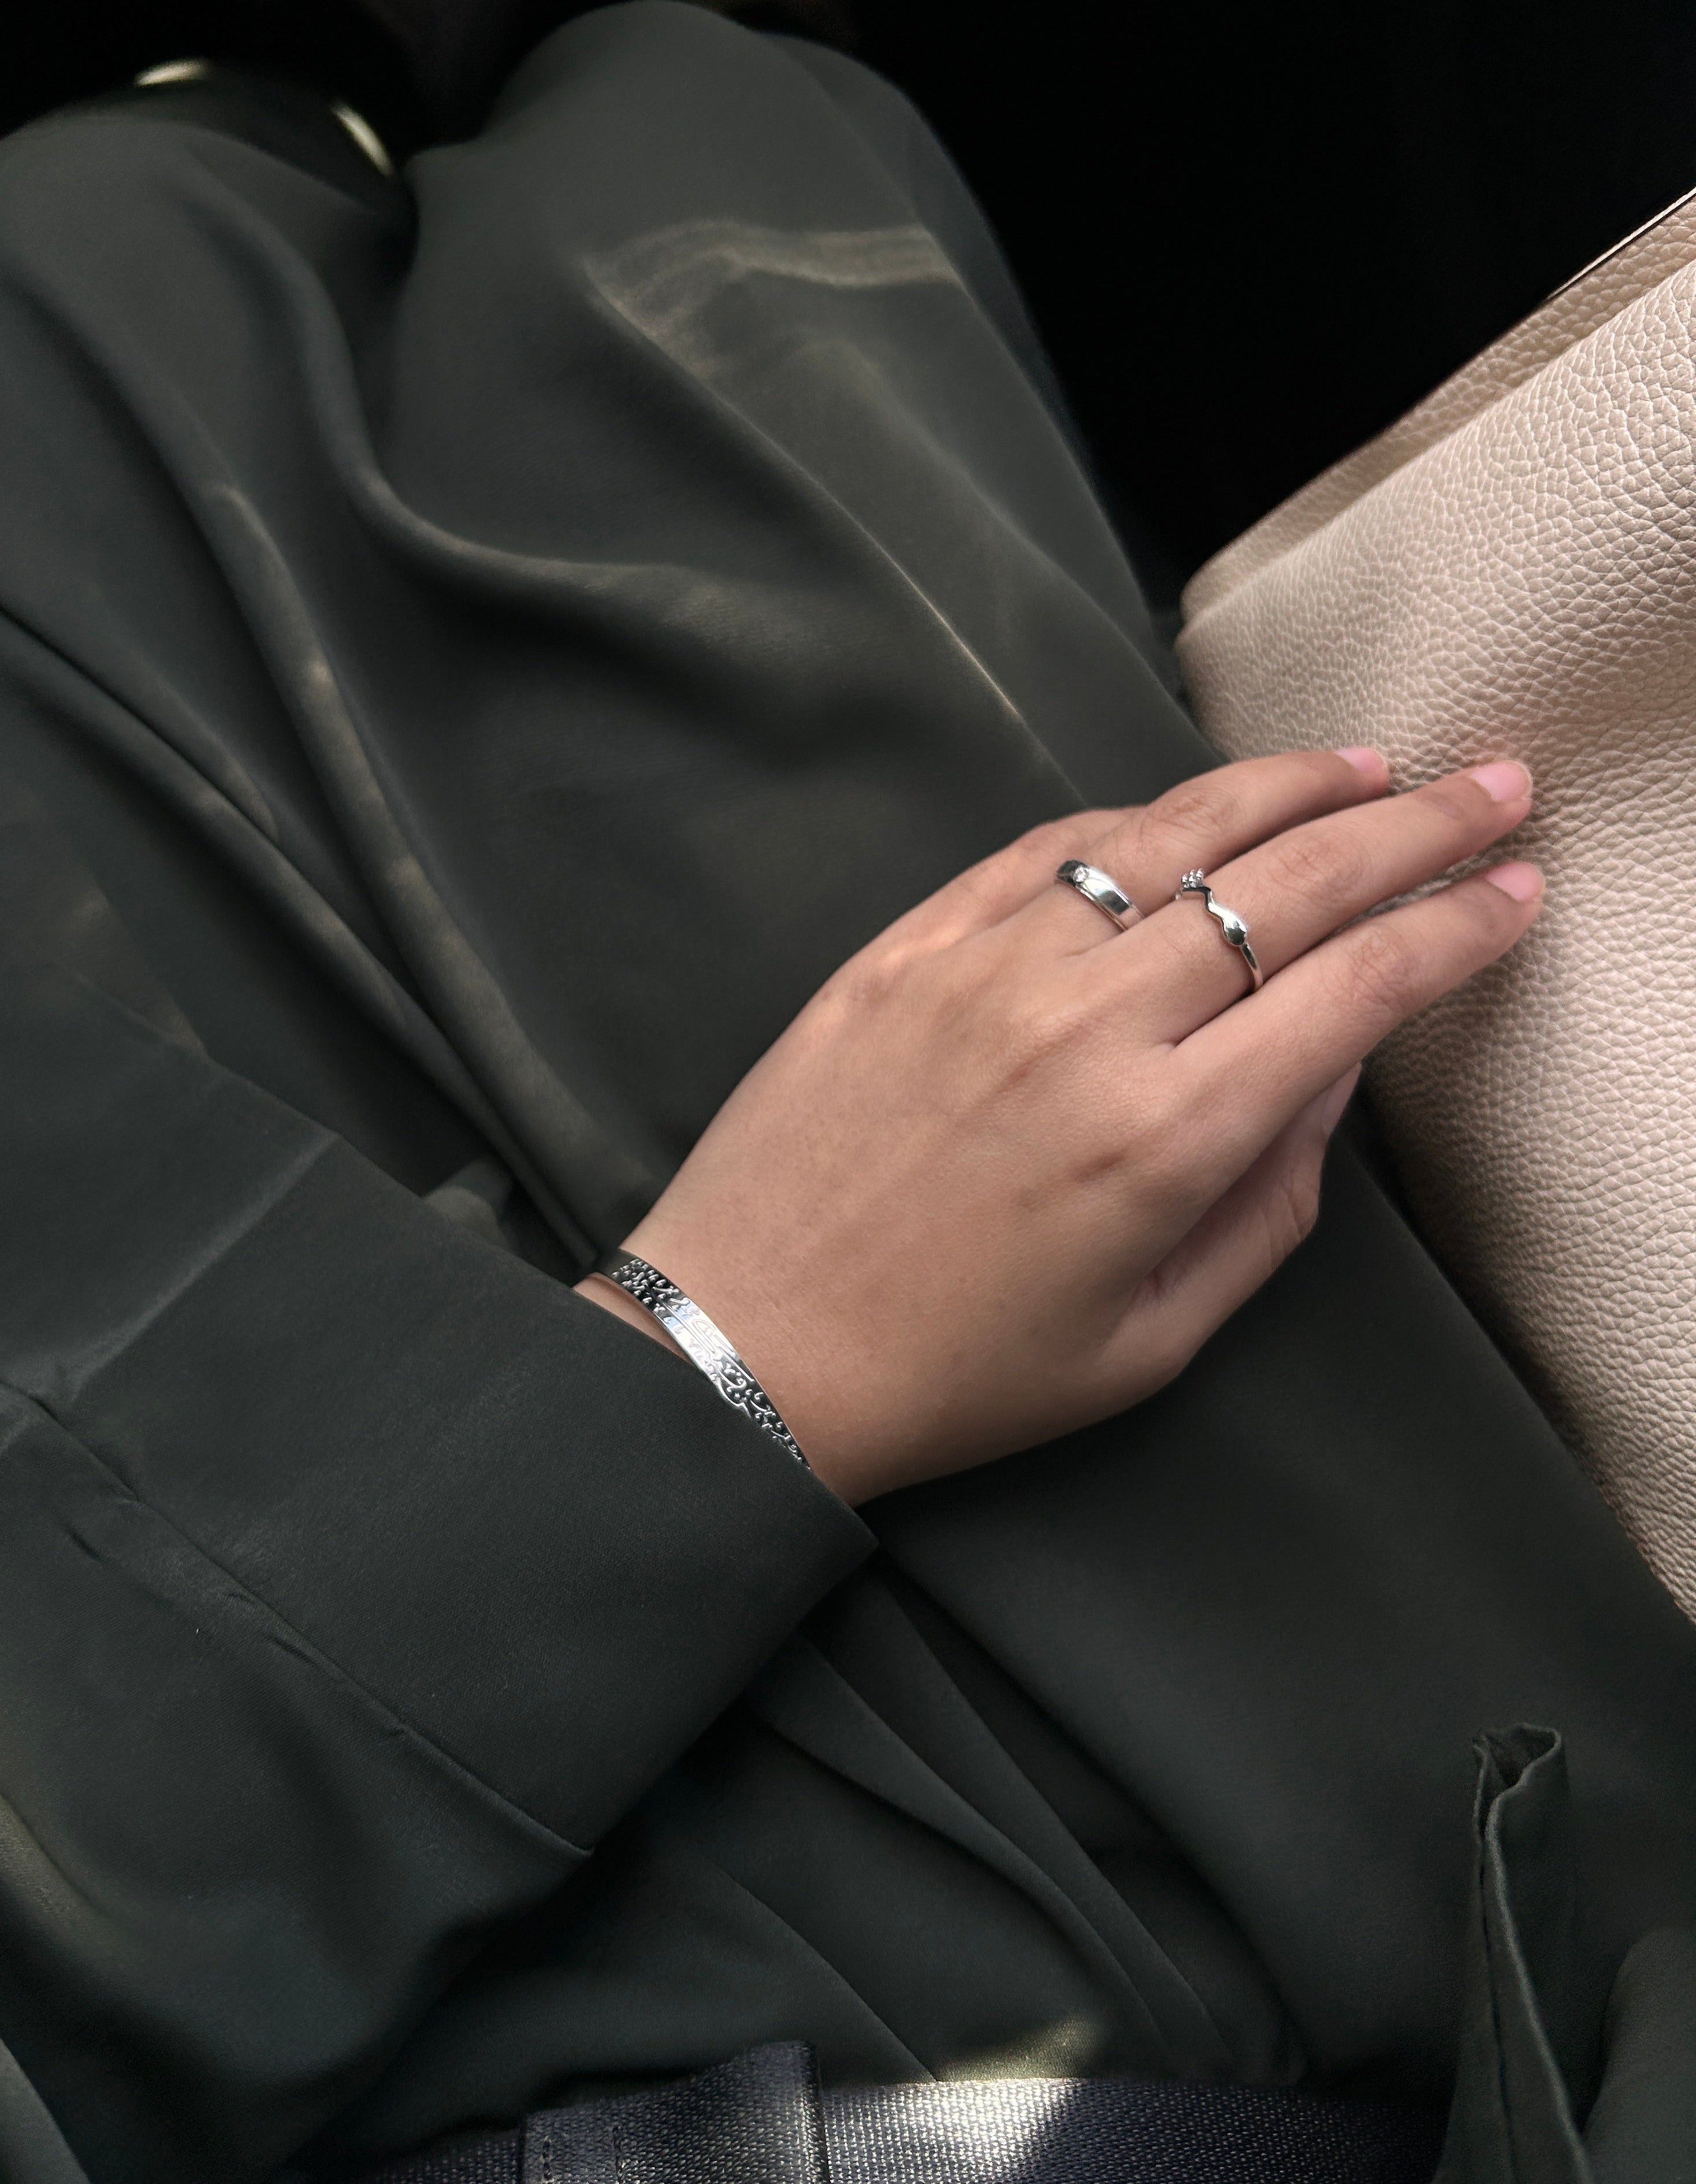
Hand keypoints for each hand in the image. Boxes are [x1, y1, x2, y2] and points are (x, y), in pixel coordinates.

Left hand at [580, 749, 1540, 1503]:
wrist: (747, 1345)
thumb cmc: (957, 1371)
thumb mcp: (1151, 1337)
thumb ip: (1266, 1200)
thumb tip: (1333, 1068)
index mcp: (1163, 1136)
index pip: (1354, 987)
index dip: (1455, 926)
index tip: (1514, 889)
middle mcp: (1086, 1026)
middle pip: (1289, 882)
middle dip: (1415, 825)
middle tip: (1490, 788)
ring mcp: (987, 969)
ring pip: (1172, 833)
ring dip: (1289, 788)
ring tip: (1365, 765)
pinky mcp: (907, 947)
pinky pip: (1046, 848)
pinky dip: (1135, 820)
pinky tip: (1189, 812)